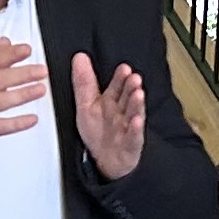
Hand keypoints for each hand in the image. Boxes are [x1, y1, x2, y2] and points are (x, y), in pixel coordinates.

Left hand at [70, 52, 149, 179]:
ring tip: (138, 94)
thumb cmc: (98, 132)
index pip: (117, 87)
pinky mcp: (131, 144)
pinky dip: (136, 129)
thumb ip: (84, 82)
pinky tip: (137, 121)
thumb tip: (79, 57)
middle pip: (127, 98)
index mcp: (111, 102)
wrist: (105, 161)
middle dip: (131, 88)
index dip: (120, 78)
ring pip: (133, 114)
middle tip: (134, 78)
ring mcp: (128, 128)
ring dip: (136, 104)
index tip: (124, 68)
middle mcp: (121, 112)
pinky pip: (134, 137)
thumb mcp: (85, 105)